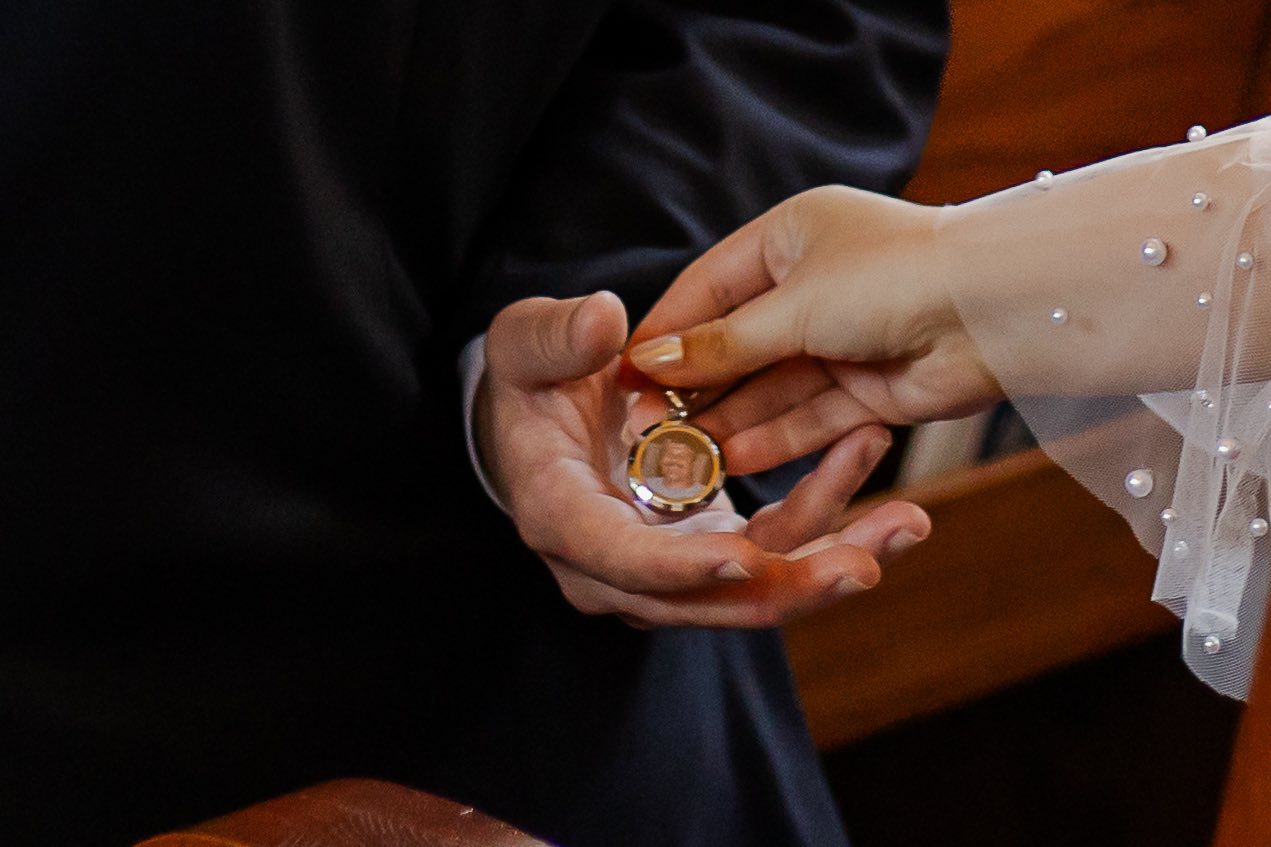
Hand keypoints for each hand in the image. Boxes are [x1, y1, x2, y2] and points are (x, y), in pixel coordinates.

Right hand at [477, 291, 929, 627]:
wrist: (549, 406)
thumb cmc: (533, 376)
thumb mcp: (526, 343)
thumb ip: (557, 337)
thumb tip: (602, 324)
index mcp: (561, 513)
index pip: (618, 557)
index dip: (678, 565)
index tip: (743, 562)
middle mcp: (617, 558)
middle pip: (706, 597)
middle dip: (788, 585)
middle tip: (861, 568)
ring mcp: (672, 557)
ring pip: (759, 581)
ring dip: (833, 554)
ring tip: (905, 524)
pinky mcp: (715, 540)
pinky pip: (777, 534)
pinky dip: (829, 502)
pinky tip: (870, 448)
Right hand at [625, 186, 1002, 474]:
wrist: (1001, 310)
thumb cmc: (895, 277)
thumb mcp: (791, 306)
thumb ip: (719, 343)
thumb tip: (645, 364)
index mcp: (790, 237)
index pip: (705, 289)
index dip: (664, 334)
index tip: (623, 376)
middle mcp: (813, 286)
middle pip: (735, 344)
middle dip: (694, 387)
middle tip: (645, 428)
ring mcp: (841, 338)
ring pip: (770, 387)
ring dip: (729, 420)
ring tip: (681, 456)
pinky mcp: (868, 387)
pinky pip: (808, 416)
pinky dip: (774, 438)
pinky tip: (733, 459)